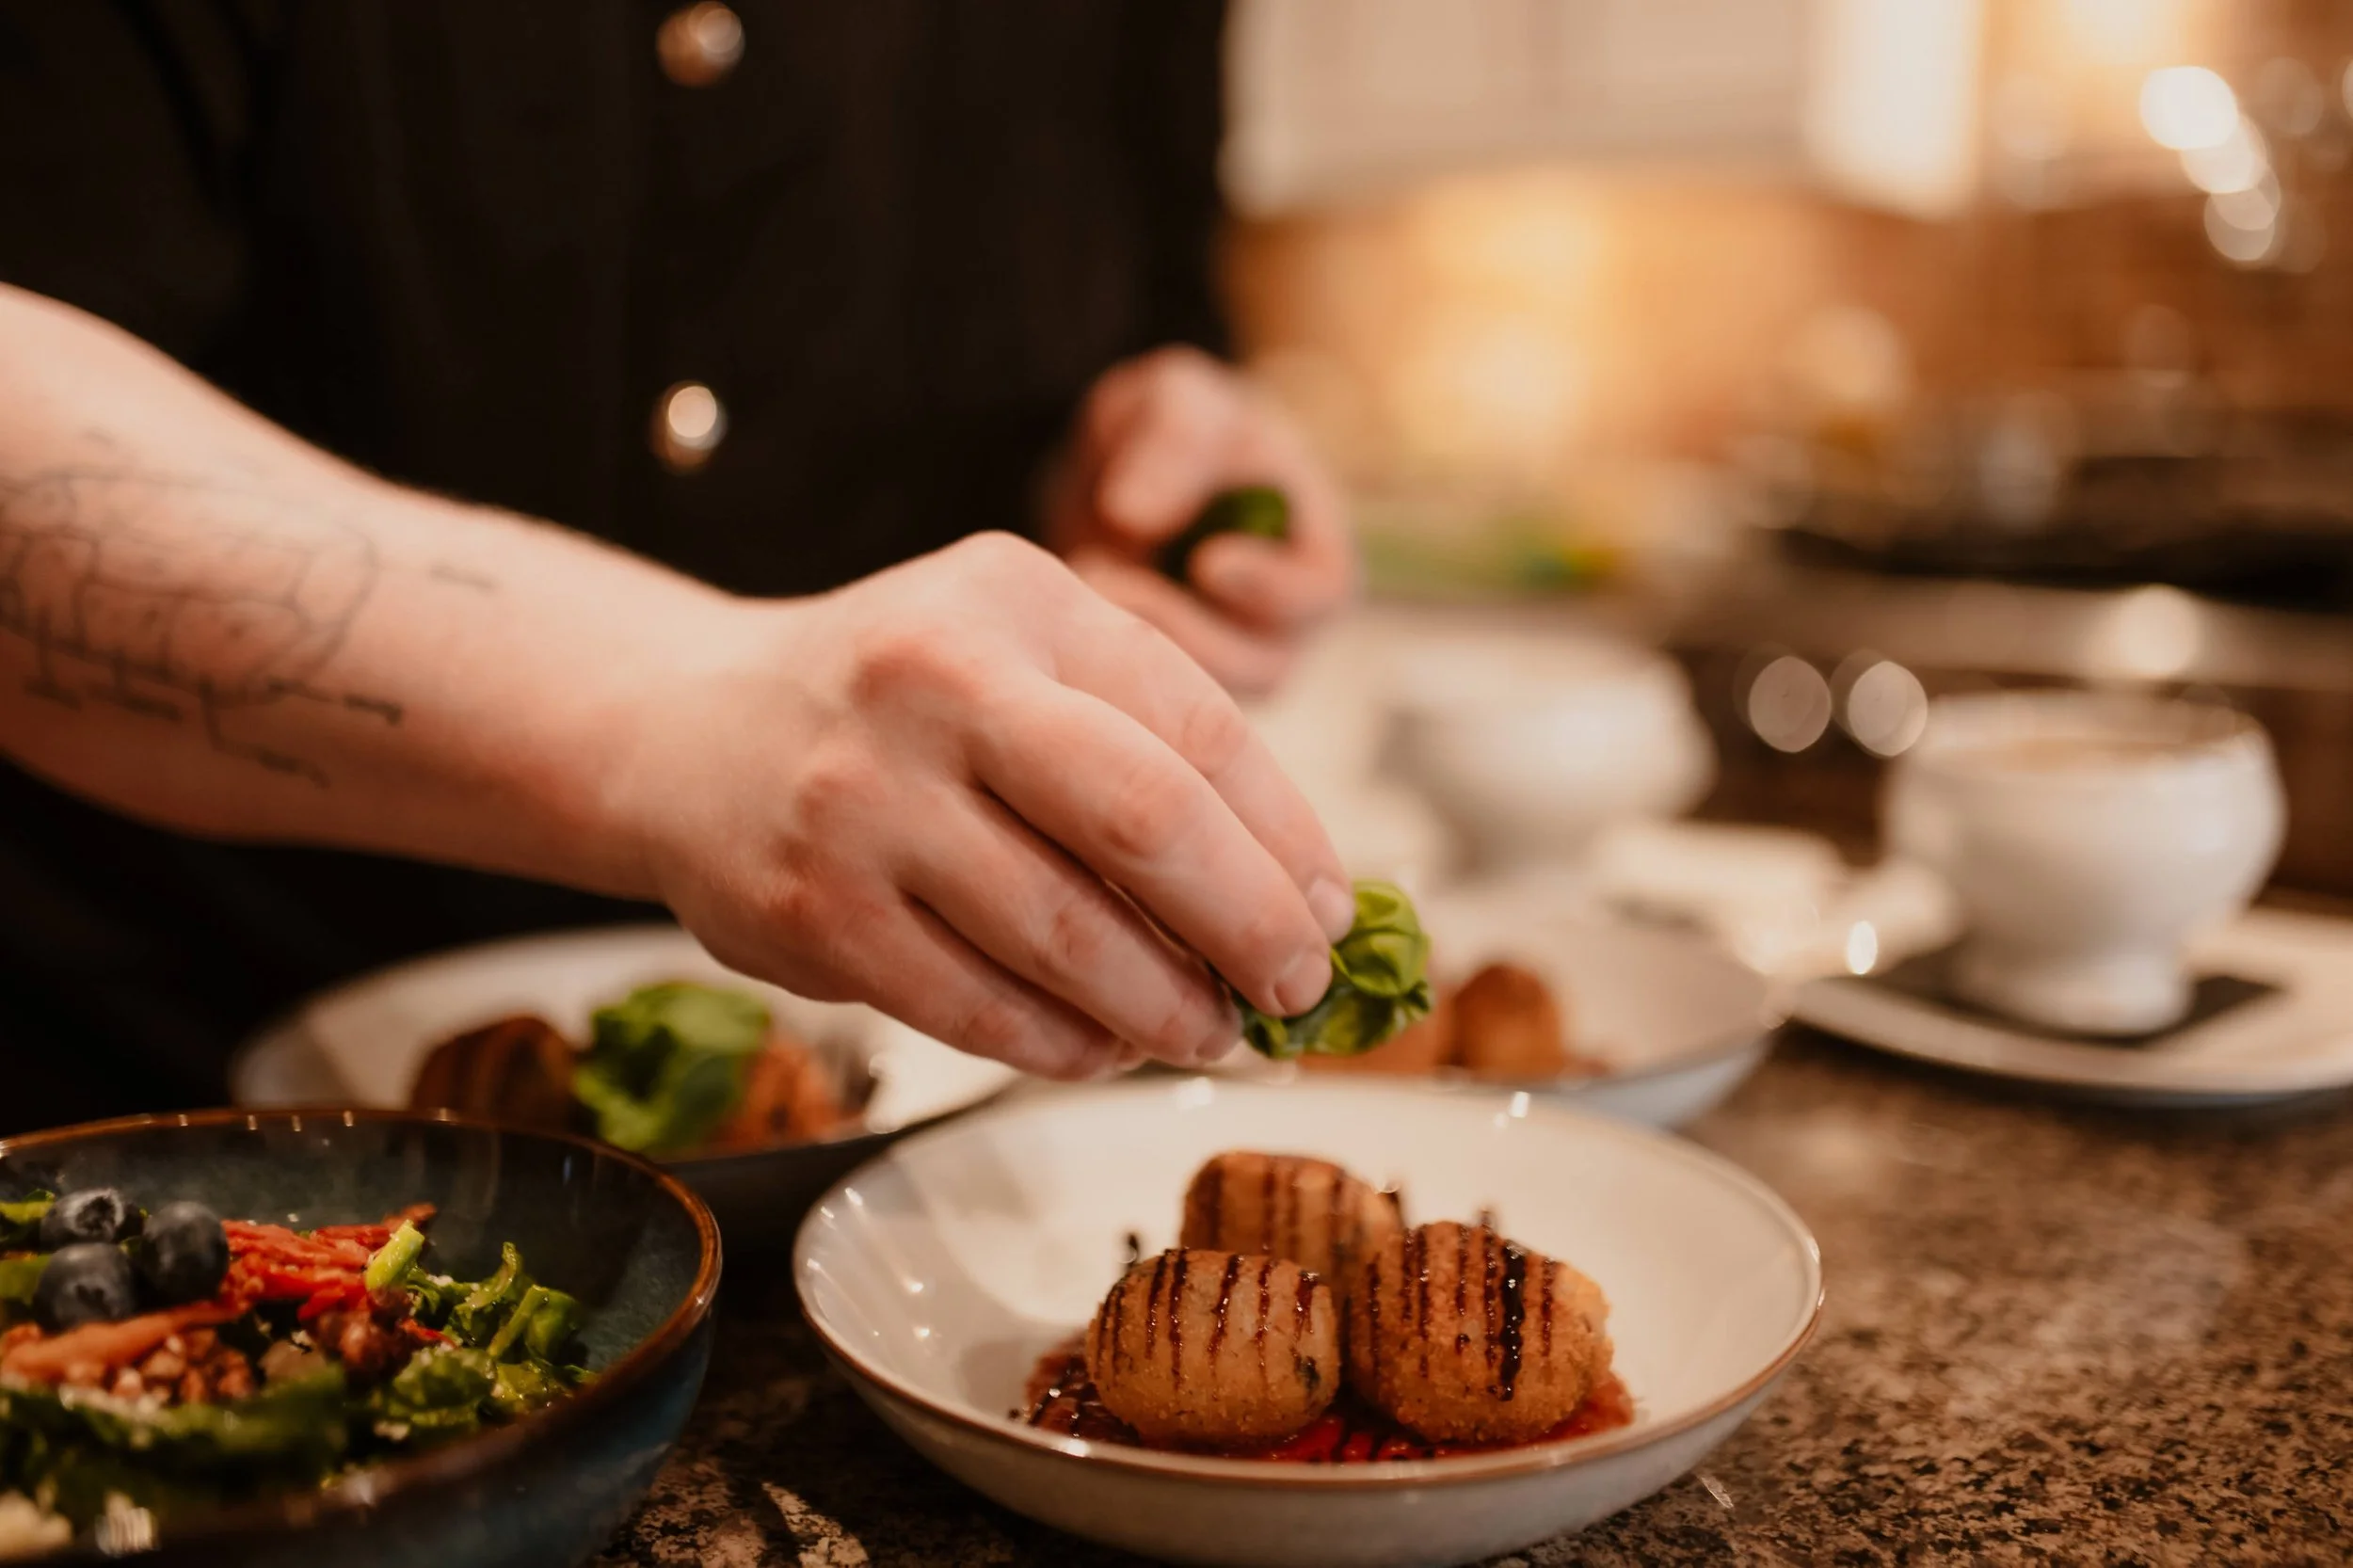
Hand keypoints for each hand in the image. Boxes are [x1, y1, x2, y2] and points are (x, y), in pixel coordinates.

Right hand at [607, 533, 1357, 1080]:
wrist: (685, 733)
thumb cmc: (898, 701)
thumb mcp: (1018, 651)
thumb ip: (1146, 736)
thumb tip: (1300, 894)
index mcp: (1016, 599)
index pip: (1197, 725)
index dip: (1287, 837)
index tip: (1332, 914)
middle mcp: (935, 683)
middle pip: (1146, 820)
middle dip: (1250, 924)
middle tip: (1297, 989)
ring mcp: (864, 801)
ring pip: (1067, 936)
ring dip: (1167, 1007)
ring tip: (1212, 1032)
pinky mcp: (815, 913)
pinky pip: (980, 1009)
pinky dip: (1067, 1045)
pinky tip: (1106, 1048)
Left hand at [1046, 347, 1356, 695]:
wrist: (1114, 472)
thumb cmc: (1175, 425)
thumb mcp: (1178, 398)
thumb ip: (1172, 440)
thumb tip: (1132, 517)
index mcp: (1314, 556)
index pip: (1321, 592)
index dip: (1270, 586)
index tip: (1206, 560)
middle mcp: (1279, 628)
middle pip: (1261, 667)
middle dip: (1185, 633)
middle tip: (1108, 578)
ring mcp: (1220, 665)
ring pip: (1198, 702)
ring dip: (1135, 654)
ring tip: (1077, 586)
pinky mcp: (1164, 693)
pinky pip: (1141, 707)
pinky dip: (1102, 671)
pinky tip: (1055, 620)